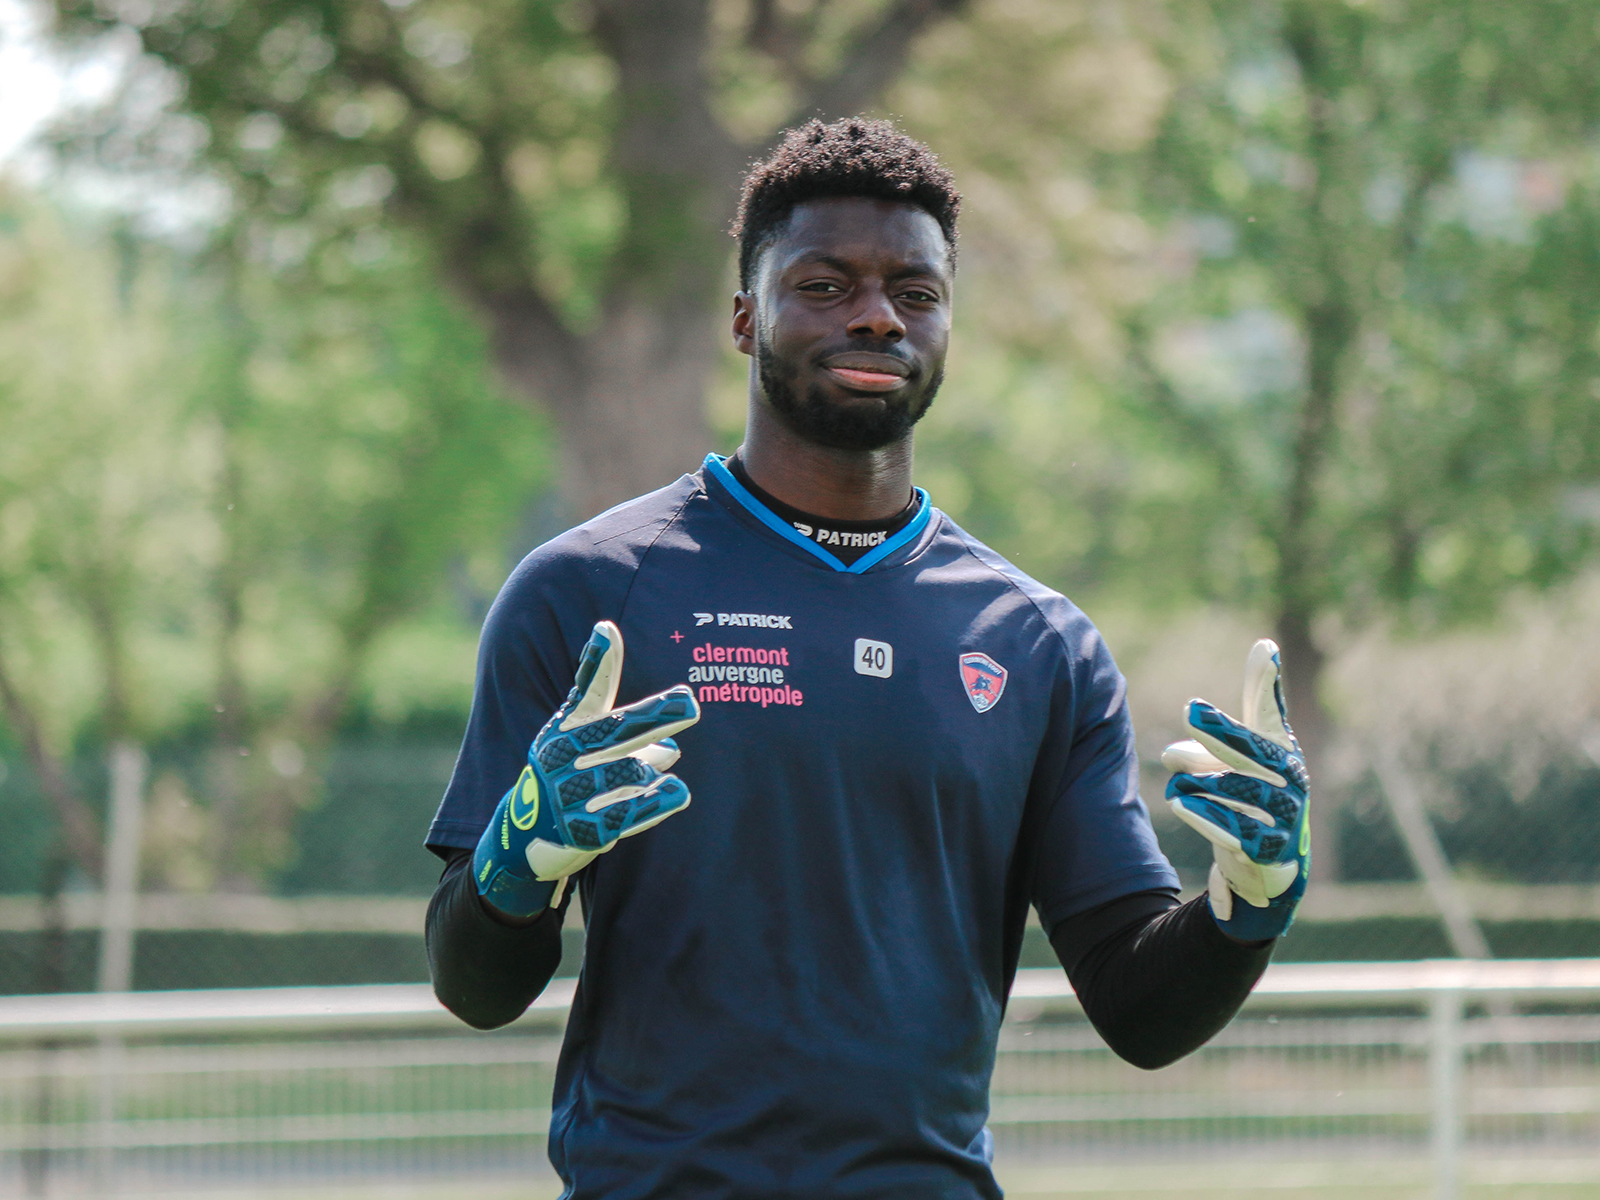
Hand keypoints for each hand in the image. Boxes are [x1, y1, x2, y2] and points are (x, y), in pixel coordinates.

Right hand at [472, 620, 700, 917]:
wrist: (525, 839)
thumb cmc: (569, 779)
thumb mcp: (588, 749)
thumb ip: (632, 742)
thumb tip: (672, 751)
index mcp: (566, 729)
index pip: (589, 690)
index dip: (599, 661)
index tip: (608, 631)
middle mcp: (563, 755)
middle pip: (619, 729)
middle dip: (656, 715)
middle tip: (690, 703)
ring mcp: (568, 793)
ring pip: (633, 771)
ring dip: (651, 771)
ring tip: (654, 770)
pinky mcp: (581, 830)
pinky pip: (632, 811)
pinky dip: (657, 801)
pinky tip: (677, 792)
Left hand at [1162, 639, 1308, 941]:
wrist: (1266, 868)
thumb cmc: (1248, 800)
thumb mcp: (1233, 764)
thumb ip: (1210, 742)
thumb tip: (1176, 743)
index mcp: (1280, 751)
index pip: (1269, 712)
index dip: (1267, 682)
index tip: (1265, 648)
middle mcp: (1291, 780)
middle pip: (1252, 749)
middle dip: (1222, 731)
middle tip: (1191, 710)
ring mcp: (1285, 816)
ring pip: (1232, 789)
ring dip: (1197, 784)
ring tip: (1177, 783)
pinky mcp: (1270, 850)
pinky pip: (1232, 829)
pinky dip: (1204, 815)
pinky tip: (1181, 804)